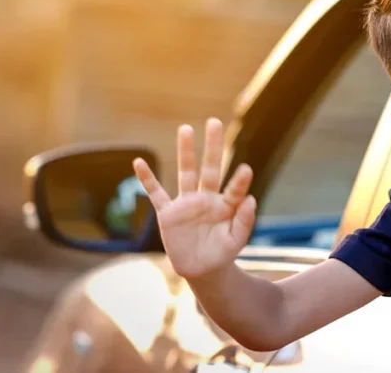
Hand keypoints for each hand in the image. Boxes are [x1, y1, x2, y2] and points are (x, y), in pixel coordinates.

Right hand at [133, 118, 255, 279]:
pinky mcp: (168, 214)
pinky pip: (156, 193)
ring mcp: (186, 204)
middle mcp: (206, 198)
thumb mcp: (237, 239)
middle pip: (210, 168)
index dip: (239, 181)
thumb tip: (251, 198)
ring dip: (185, 152)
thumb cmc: (222, 253)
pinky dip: (147, 179)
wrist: (202, 270)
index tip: (246, 170)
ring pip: (186, 173)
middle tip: (214, 121)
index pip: (234, 188)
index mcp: (226, 204)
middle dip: (212, 146)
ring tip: (185, 129)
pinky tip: (139, 162)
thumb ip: (244, 220)